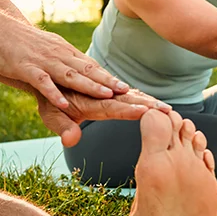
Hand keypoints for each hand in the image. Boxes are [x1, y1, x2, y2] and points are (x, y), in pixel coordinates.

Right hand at [0, 33, 130, 111]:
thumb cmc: (25, 44)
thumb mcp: (50, 51)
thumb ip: (65, 64)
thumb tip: (83, 75)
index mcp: (65, 53)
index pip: (92, 67)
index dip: (110, 77)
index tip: (128, 88)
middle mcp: (59, 55)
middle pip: (87, 70)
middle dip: (108, 82)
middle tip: (127, 91)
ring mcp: (43, 61)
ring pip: (70, 75)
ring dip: (89, 85)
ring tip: (107, 95)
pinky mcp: (26, 68)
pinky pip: (42, 81)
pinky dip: (53, 92)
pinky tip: (62, 103)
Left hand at [33, 87, 171, 147]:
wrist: (48, 74)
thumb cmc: (50, 100)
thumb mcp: (51, 115)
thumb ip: (63, 127)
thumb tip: (71, 141)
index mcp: (89, 101)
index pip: (113, 107)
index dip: (131, 109)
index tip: (149, 111)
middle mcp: (100, 93)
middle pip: (127, 100)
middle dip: (148, 105)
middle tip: (168, 111)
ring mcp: (105, 89)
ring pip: (130, 94)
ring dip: (148, 100)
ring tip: (166, 108)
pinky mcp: (106, 86)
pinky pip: (126, 92)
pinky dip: (141, 96)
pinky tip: (153, 102)